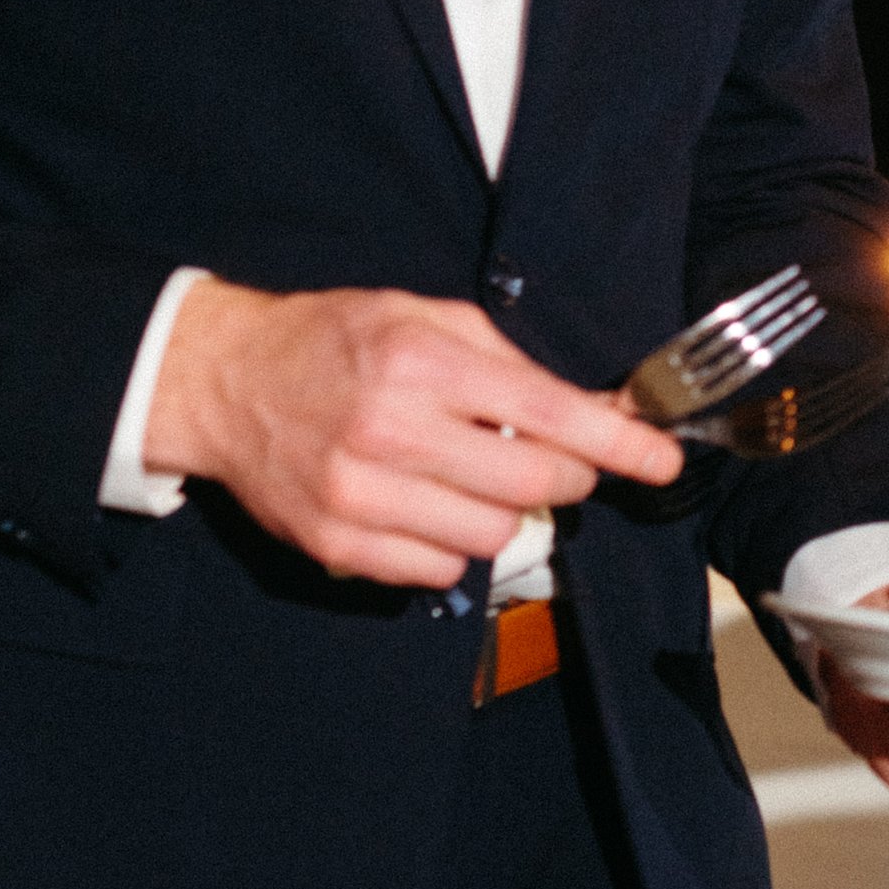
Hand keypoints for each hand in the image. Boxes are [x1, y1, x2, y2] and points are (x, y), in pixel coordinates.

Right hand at [145, 274, 682, 592]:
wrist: (226, 383)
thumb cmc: (337, 341)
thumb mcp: (423, 315)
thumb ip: (511, 360)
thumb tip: (601, 407)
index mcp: (424, 361)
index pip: (550, 412)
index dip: (620, 441)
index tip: (662, 458)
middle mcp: (393, 429)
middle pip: (534, 483)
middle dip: (568, 475)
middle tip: (558, 459)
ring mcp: (362, 495)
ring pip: (492, 535)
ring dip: (505, 511)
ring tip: (474, 476)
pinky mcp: (338, 545)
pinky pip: (440, 573)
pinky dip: (453, 547)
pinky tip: (430, 506)